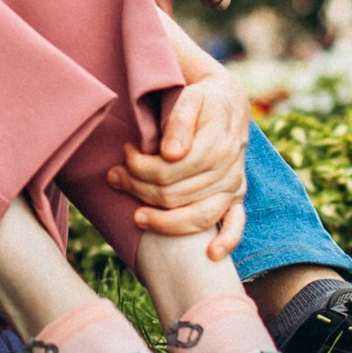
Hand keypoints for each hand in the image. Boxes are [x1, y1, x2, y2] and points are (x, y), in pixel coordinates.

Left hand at [107, 65, 251, 260]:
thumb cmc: (201, 101)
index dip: (139, 166)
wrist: (227, 103)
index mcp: (216, 146)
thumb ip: (180, 122)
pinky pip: (236, 224)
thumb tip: (170, 153)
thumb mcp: (190, 98)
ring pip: (196, 216)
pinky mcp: (236, 198)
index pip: (169, 171)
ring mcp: (233, 187)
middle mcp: (228, 171)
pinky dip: (226, 241)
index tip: (124, 153)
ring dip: (163, 221)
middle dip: (138, 188)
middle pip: (175, 195)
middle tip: (115, 175)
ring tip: (136, 216)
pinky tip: (210, 254)